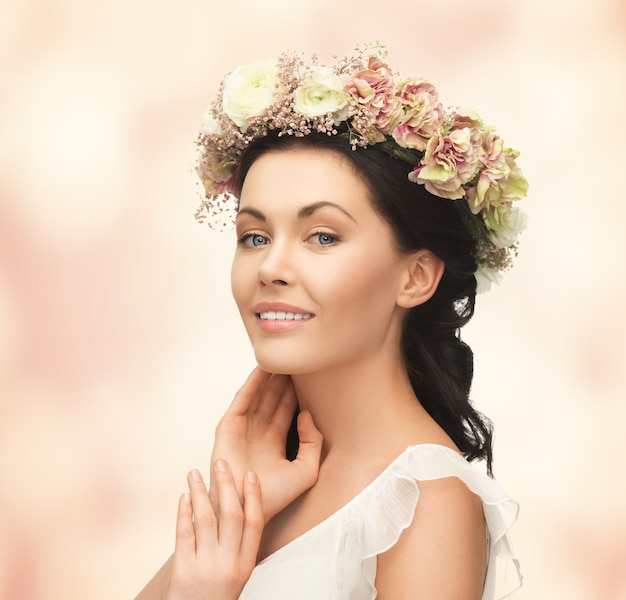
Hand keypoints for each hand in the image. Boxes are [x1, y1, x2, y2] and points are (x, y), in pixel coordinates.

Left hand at [164, 464, 262, 599]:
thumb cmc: (213, 596)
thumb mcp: (233, 575)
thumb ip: (234, 546)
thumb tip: (230, 505)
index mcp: (246, 564)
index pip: (255, 522)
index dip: (254, 495)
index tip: (250, 474)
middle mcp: (229, 564)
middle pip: (232, 514)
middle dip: (226, 485)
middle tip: (220, 462)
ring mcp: (206, 567)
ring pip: (206, 519)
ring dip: (200, 492)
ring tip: (194, 473)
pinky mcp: (183, 572)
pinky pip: (184, 534)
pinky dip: (184, 512)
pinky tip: (183, 497)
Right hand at [210, 367, 322, 522]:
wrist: (246, 509)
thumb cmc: (274, 497)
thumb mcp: (306, 471)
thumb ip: (313, 442)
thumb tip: (307, 414)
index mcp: (274, 443)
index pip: (287, 410)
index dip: (296, 393)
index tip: (309, 374)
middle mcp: (258, 433)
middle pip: (273, 399)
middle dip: (284, 380)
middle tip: (295, 358)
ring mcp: (243, 428)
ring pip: (259, 395)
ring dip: (269, 378)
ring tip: (281, 358)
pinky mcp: (229, 426)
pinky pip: (242, 400)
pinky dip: (252, 384)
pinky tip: (262, 370)